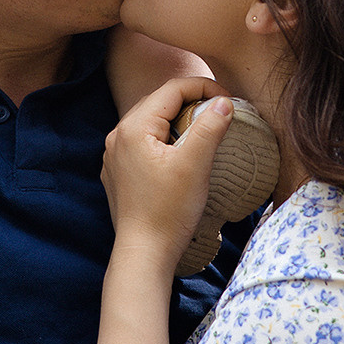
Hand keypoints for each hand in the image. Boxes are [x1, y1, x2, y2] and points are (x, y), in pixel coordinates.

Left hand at [102, 77, 232, 268]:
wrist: (144, 255)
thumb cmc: (168, 212)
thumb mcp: (196, 165)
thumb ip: (210, 127)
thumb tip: (224, 102)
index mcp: (134, 127)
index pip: (172, 89)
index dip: (204, 87)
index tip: (229, 100)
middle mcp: (117, 136)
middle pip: (159, 103)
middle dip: (191, 102)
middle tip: (219, 113)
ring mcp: (114, 156)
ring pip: (151, 123)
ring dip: (178, 121)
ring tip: (203, 133)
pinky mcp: (118, 173)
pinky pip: (143, 144)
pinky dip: (164, 140)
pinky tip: (180, 156)